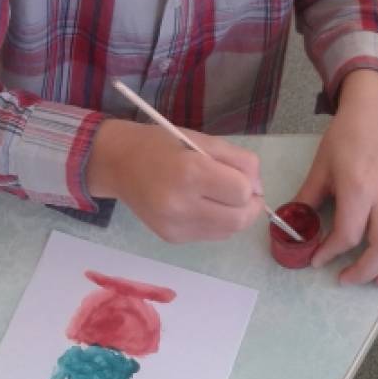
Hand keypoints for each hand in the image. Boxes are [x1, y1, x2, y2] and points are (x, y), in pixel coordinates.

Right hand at [86, 119, 264, 242]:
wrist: (118, 164)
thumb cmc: (161, 144)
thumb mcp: (202, 140)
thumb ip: (238, 160)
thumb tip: (258, 188)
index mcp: (190, 173)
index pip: (241, 191)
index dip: (249, 183)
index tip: (241, 174)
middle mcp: (181, 205)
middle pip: (239, 219)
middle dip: (249, 206)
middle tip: (241, 192)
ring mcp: (175, 226)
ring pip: (228, 231)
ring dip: (235, 215)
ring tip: (221, 197)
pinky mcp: (171, 238)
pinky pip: (211, 236)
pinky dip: (217, 222)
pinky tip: (203, 206)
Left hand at [294, 70, 377, 284]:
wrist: (374, 115)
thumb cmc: (344, 139)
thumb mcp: (320, 168)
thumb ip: (306, 199)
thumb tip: (290, 226)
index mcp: (359, 189)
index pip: (348, 234)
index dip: (330, 253)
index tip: (316, 260)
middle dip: (365, 271)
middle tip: (346, 278)